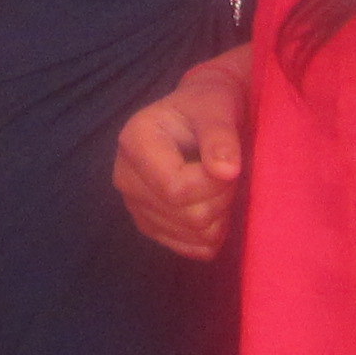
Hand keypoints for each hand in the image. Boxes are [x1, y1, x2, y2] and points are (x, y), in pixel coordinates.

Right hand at [114, 57, 250, 259]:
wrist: (200, 116)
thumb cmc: (207, 105)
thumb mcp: (217, 107)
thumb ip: (220, 136)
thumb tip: (226, 172)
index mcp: (134, 142)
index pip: (175, 190)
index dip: (214, 185)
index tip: (230, 163)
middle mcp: (125, 177)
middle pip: (186, 216)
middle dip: (221, 197)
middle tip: (228, 170)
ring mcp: (135, 206)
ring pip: (193, 235)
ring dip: (220, 214)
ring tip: (219, 183)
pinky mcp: (150, 226)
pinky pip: (194, 249)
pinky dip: (214, 232)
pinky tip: (213, 203)